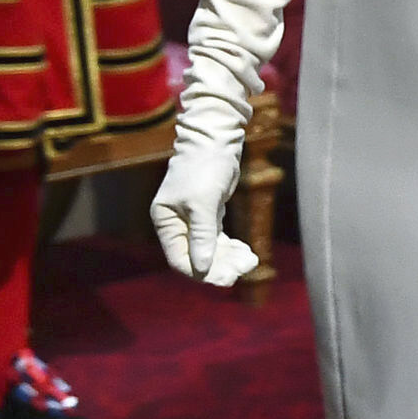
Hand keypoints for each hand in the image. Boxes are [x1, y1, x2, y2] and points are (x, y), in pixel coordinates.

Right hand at [150, 121, 255, 286]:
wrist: (216, 140)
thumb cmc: (204, 167)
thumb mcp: (203, 202)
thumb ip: (202, 234)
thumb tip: (202, 267)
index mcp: (166, 221)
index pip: (180, 258)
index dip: (201, 272)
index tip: (226, 278)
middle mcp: (178, 224)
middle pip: (197, 258)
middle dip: (220, 266)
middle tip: (245, 268)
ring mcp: (194, 220)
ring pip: (210, 251)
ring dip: (230, 259)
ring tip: (251, 260)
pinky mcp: (210, 214)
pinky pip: (218, 240)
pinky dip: (232, 248)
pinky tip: (247, 252)